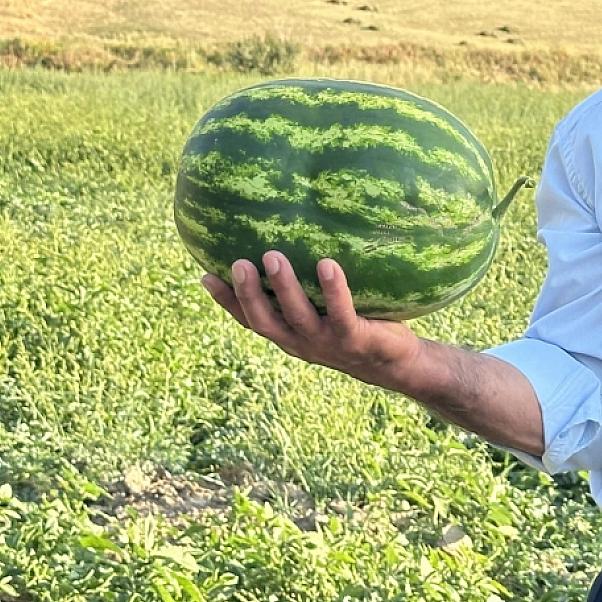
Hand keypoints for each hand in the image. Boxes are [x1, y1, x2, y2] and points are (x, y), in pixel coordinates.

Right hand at [200, 251, 423, 390]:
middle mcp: (300, 341)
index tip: (204, 274)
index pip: (249, 319)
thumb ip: (307, 288)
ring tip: (273, 256)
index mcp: (288, 334)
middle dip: (248, 293)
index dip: (226, 301)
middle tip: (238, 262)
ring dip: (284, 286)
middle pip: (265, 320)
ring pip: (298, 315)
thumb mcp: (323, 310)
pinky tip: (328, 264)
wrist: (396, 363)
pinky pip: (341, 312)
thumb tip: (293, 239)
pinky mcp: (353, 339)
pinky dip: (333, 289)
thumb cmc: (356, 326)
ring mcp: (326, 342)